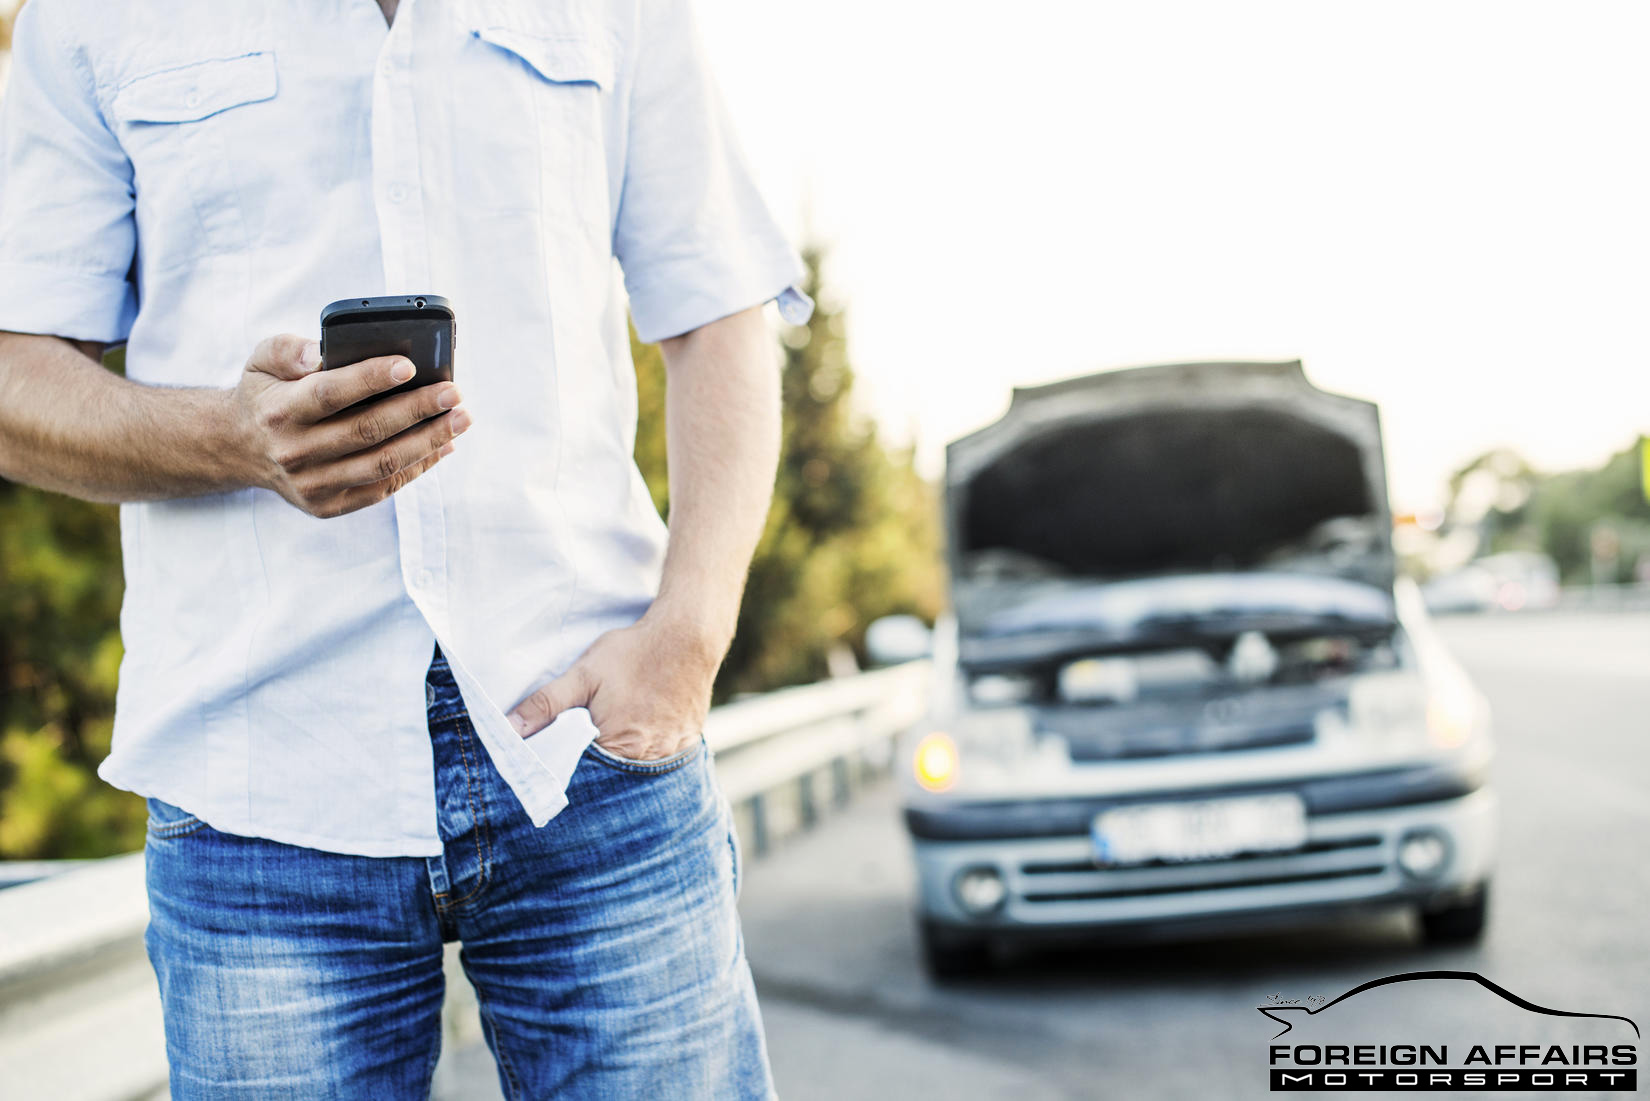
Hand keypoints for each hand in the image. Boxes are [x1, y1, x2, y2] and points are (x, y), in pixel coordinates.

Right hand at [231, 334, 470, 517]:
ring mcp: (312, 484)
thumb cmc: (266, 394)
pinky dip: (417, 467)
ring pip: (381, 464)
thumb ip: (291, 350)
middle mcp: (294, 451)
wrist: (238, 449)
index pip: (329, 393)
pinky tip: (443, 445)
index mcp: (279, 410)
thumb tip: (324, 351)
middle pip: (365, 431)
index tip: (411, 366)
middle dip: (416, 410)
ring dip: (428, 442)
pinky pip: (382, 488)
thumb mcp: (263, 360)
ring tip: (461, 419)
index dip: (370, 379)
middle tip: (454, 393)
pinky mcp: (327, 506)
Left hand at [506, 612, 723, 760]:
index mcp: (618, 747)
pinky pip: (664, 759)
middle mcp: (648, 758)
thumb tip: (508, 729)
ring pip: (640, 772)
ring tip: (614, 741)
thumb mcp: (583, 674)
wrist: (687, 635)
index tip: (559, 765)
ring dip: (624, 765)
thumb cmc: (633, 653)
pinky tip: (642, 735)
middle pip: (614, 779)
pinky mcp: (688, 741)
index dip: (571, 771)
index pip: (586, 778)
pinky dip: (650, 754)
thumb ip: (545, 704)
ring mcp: (672, 752)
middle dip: (597, 771)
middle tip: (588, 749)